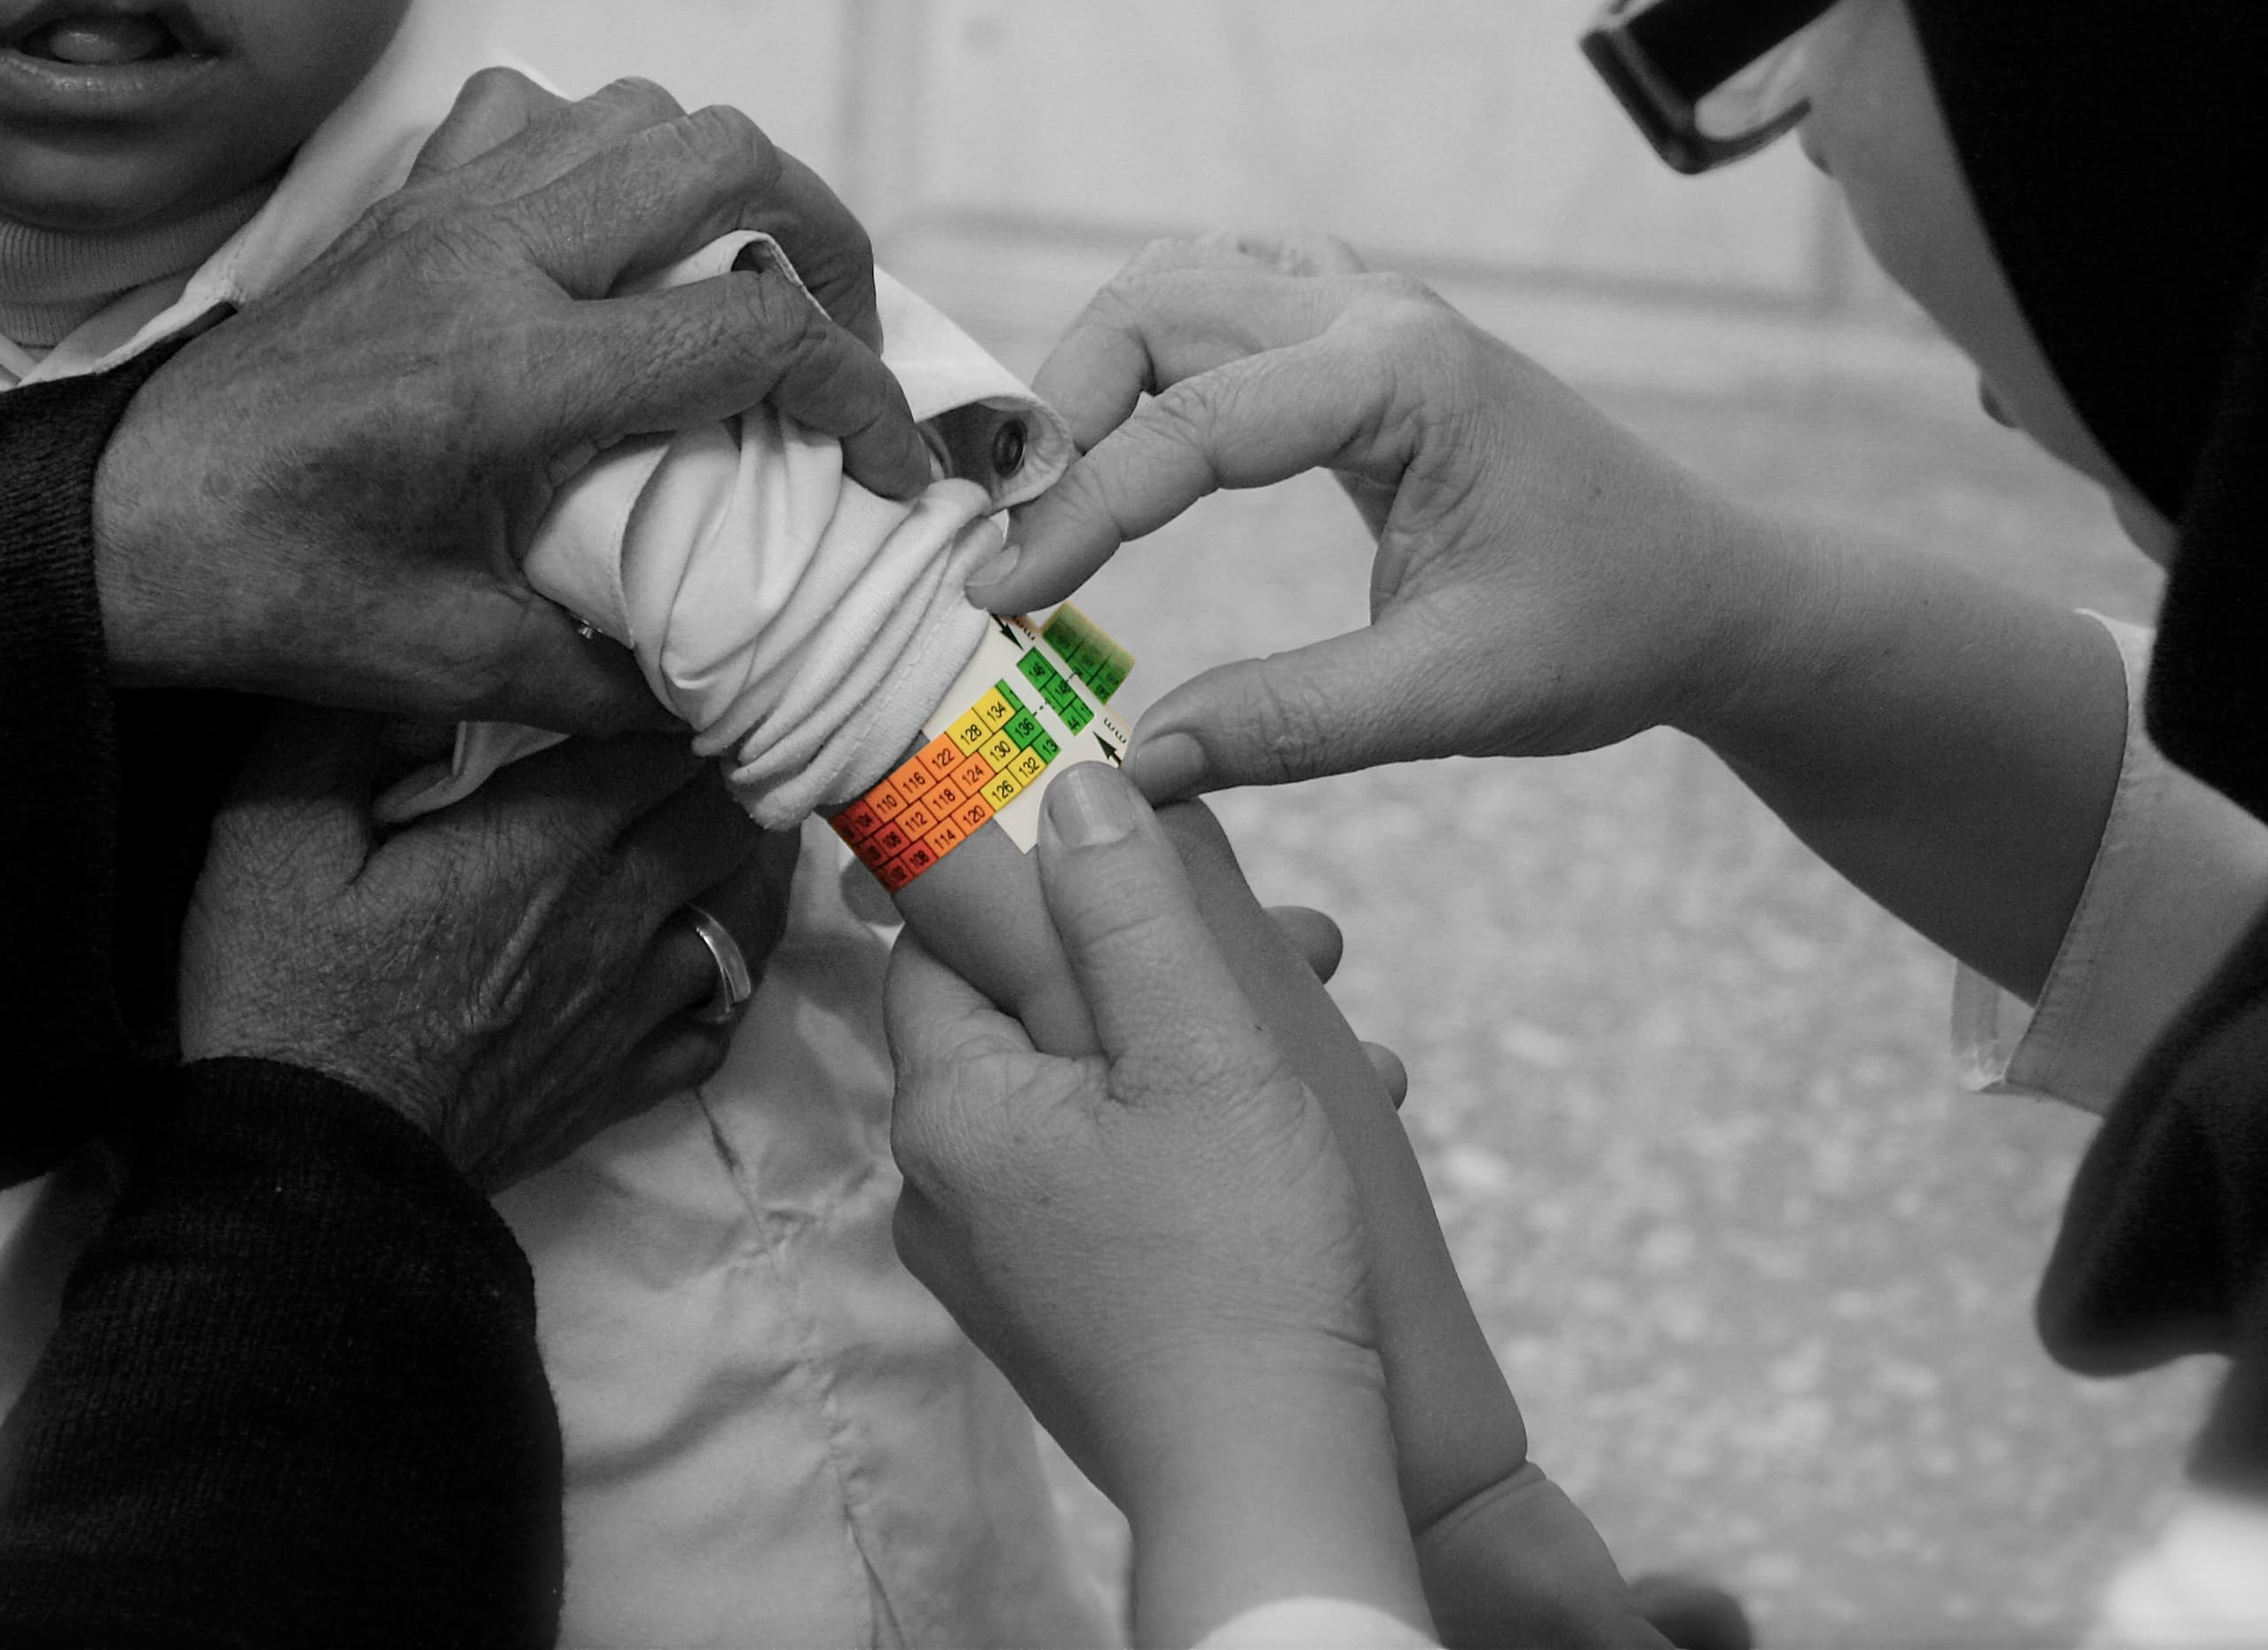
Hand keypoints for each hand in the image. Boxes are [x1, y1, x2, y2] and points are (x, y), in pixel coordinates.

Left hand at [96, 72, 926, 725]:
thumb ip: (610, 679)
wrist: (114, 527)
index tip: (888, 467)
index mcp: (516, 372)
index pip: (753, 332)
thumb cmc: (270, 594)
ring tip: (744, 284)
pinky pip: (530, 112)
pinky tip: (608, 241)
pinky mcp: (401, 203)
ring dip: (723, 184)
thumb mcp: (454, 663)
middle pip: (725, 155)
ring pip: (638, 111)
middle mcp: (491, 256)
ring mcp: (443, 210)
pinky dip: (599, 150)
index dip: (862, 395)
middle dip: (825, 239)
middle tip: (839, 339)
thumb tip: (722, 698)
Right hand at [179, 710, 793, 1194]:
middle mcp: (615, 914)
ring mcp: (630, 1008)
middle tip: (706, 736)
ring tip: (728, 830)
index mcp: (546, 838)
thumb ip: (347, 724)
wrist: (311, 1170)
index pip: (665, 740)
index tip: (657, 674)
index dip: (673, 698)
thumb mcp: (272, 828)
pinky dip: (724, 977)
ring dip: (743, 864)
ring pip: (744, 916)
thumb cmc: (286, 992)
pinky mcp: (620, 1086)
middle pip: (725, 818)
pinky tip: (697, 954)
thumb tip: (418, 650)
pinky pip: (717, 1023)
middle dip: (724, 767)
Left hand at [887, 767, 1423, 1644]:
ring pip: (1088, 1096)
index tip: (1133, 849)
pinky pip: (1108, 1178)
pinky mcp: (1060, 1310)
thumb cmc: (1243, 1267)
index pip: (942, 941)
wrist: (1272, 1480)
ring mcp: (997, 1261)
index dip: (1033, 878)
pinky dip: (1192, 1133)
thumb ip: (1128, 907)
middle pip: (1030, 1015)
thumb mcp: (1201, 1046)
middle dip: (1158, 963)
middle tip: (1288, 945)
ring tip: (1326, 1033)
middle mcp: (944, 1188)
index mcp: (952, 1107)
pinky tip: (1296, 1132)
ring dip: (1197, 1046)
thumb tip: (1070, 787)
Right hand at [975, 236, 1786, 800]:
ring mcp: (1366, 307)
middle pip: (1153, 308)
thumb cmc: (1605, 632)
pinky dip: (1144, 353)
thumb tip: (1140, 761)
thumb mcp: (1456, 695)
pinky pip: (1216, 294)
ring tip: (1045, 497)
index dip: (1077, 511)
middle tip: (1009, 541)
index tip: (997, 596)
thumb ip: (1296, 724)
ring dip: (1092, 374)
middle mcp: (1376, 312)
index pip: (1190, 424)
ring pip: (1173, 284)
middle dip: (1057, 415)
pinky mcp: (1357, 335)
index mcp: (1404, 376)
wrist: (1707, 590)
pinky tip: (1117, 439)